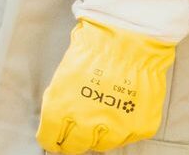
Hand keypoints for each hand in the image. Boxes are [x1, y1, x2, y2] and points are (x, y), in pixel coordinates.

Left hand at [37, 18, 174, 152]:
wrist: (127, 43)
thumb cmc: (91, 53)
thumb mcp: (61, 77)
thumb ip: (58, 103)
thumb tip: (56, 121)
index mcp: (61, 109)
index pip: (49, 139)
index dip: (50, 139)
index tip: (54, 140)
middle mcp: (86, 124)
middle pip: (75, 147)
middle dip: (72, 141)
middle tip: (76, 134)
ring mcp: (115, 128)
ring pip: (101, 146)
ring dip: (98, 135)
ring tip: (100, 118)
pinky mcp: (139, 127)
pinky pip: (126, 138)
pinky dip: (122, 129)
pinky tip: (120, 112)